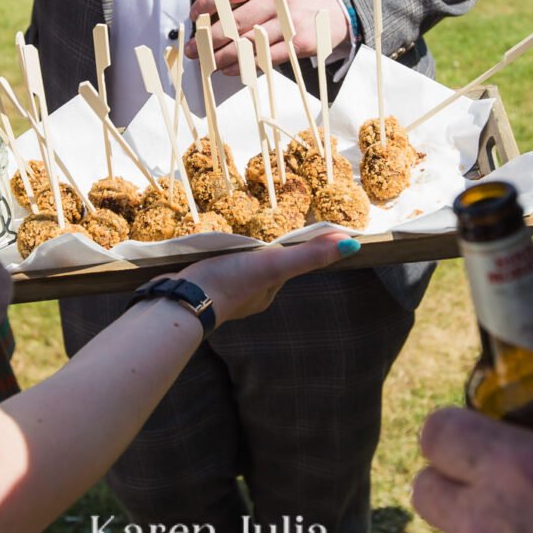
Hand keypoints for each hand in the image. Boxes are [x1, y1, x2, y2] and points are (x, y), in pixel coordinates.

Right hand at [181, 233, 356, 323]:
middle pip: (259, 268)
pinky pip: (213, 271)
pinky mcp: (199, 288)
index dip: (285, 249)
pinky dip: (213, 260)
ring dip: (234, 256)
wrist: (181, 300)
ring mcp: (221, 294)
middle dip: (258, 252)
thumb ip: (310, 255)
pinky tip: (205, 251)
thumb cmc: (231, 281)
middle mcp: (247, 298)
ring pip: (235, 270)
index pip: (282, 266)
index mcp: (266, 294)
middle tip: (253, 232)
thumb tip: (352, 245)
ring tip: (228, 240)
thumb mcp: (275, 264)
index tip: (285, 232)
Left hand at [185, 0, 349, 72]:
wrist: (336, 2)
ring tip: (209, 62)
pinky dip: (243, 66)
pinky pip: (265, 58)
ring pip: (248, 44)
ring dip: (223, 57)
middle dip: (208, 39)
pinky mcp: (300, 43)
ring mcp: (291, 21)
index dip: (206, 6)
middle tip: (194, 49)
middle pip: (234, 22)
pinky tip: (230, 69)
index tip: (194, 17)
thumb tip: (208, 15)